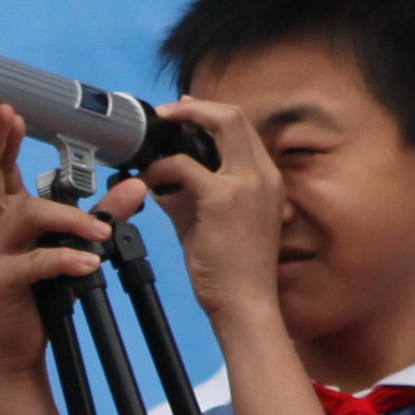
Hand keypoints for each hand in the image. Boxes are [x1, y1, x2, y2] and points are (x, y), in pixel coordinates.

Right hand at [0, 108, 109, 380]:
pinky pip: (36, 262)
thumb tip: (137, 187)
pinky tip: (90, 263)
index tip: (10, 108)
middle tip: (13, 117)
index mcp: (0, 216)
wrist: (11, 352)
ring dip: (69, 218)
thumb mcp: (64, 250)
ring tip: (102, 232)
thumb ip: (98, 217)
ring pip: (26, 215)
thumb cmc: (34, 298)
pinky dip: (66, 260)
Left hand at [138, 97, 286, 334]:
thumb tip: (162, 182)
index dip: (211, 114)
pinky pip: (184, 167)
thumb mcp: (212, 225)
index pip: (242, 129)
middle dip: (195, 107)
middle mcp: (263, 175)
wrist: (245, 306)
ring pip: (218, 125)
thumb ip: (190, 198)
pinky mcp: (223, 199)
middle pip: (233, 115)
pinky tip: (148, 181)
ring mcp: (246, 184)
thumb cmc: (232, 273)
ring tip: (154, 140)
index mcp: (267, 180)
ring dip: (180, 124)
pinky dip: (161, 169)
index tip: (185, 115)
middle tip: (166, 115)